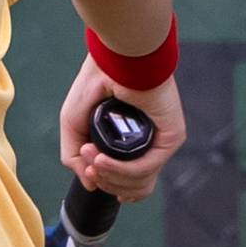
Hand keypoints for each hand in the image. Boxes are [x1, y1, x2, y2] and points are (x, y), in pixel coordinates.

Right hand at [58, 57, 180, 201]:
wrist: (114, 58)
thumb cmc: (96, 81)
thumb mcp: (74, 123)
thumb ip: (74, 155)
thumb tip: (90, 185)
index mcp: (131, 141)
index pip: (127, 181)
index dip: (105, 183)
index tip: (88, 170)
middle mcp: (150, 143)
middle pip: (133, 188)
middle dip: (106, 182)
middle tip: (89, 163)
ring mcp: (162, 140)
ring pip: (141, 183)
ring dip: (111, 178)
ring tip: (94, 160)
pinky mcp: (172, 137)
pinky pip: (146, 168)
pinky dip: (121, 169)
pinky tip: (102, 160)